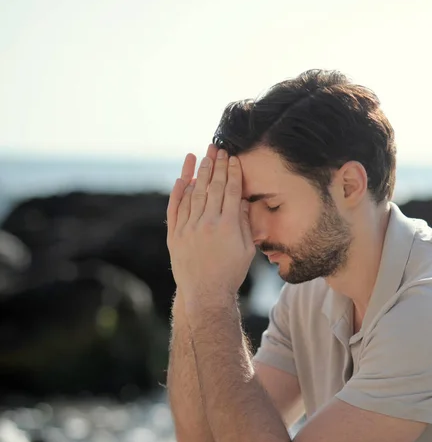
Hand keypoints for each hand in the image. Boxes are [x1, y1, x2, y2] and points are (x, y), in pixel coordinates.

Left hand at [166, 145, 255, 308]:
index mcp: (229, 226)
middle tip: (218, 148)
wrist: (204, 294)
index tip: (233, 158)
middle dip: (216, 165)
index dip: (233, 173)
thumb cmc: (231, 273)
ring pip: (194, 193)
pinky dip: (178, 192)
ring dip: (199, 172)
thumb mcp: (247, 250)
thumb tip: (243, 202)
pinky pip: (176, 208)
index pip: (232, 191)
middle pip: (213, 187)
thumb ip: (245, 224)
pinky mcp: (175, 235)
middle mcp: (208, 223)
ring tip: (203, 156)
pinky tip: (182, 178)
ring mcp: (189, 228)